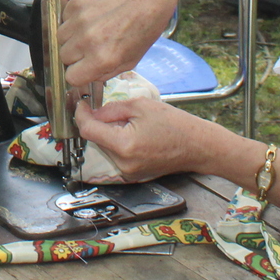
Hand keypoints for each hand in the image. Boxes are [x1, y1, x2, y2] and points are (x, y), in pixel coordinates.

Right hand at [59, 0, 178, 88]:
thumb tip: (87, 75)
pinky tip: (91, 15)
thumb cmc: (142, 28)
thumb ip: (105, 73)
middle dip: (75, 54)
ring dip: (71, 36)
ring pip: (60, 36)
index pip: (71, 77)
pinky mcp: (76, 2)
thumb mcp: (130, 61)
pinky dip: (73, 18)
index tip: (83, 66)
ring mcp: (80, 20)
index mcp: (102, 59)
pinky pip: (64, 17)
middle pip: (63, 56)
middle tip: (90, 44)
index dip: (77, 72)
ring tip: (90, 28)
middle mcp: (87, 41)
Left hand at [74, 95, 213, 182]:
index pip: (88, 130)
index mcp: (124, 145)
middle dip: (99, 123)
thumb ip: (111, 109)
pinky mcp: (133, 174)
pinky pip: (116, 155)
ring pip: (105, 147)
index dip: (81, 115)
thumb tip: (92, 112)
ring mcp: (128, 172)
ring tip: (130, 123)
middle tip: (114, 111)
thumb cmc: (175, 124)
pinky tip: (134, 134)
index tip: (80, 105)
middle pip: (96, 139)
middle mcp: (123, 163)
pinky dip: (118, 142)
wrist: (198, 146)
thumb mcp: (140, 106)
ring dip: (109, 133)